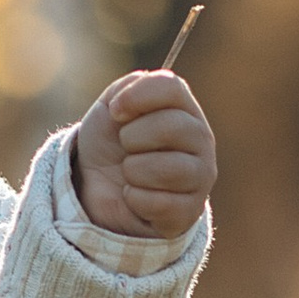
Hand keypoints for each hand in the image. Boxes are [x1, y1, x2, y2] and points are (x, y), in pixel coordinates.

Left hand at [73, 68, 215, 238]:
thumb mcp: (109, 108)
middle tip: (125, 147)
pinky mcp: (190, 210)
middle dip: (132, 138)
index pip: (171, 87)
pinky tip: (134, 197)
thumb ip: (126, 88)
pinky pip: (160, 203)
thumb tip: (137, 91)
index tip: (115, 111)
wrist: (98, 189)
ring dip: (133, 171)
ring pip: (168, 169)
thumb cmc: (110, 144)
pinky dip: (134, 199)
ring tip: (130, 173)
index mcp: (183, 108)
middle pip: (171, 127)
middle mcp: (200, 139)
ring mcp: (200, 176)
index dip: (137, 97)